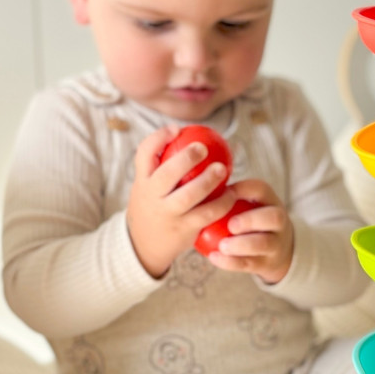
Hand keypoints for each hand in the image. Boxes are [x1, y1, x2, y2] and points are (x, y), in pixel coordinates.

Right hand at [126, 125, 236, 278]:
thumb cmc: (153, 206)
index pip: (144, 153)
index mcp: (143, 181)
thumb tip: (195, 137)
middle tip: (204, 147)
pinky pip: (206, 214)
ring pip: (188, 196)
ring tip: (222, 169)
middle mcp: (152, 196)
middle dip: (186, 158)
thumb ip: (163, 167)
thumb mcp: (148, 186)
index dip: (159, 138)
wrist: (143, 245)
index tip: (177, 129)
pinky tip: (231, 194)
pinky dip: (221, 203)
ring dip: (207, 181)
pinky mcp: (183, 229)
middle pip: (167, 173)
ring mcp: (168, 213)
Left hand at [207, 178, 293, 284]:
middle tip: (231, 225)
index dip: (244, 189)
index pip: (261, 189)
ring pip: (263, 244)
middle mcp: (278, 221)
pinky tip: (214, 257)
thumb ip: (229, 197)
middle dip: (250, 220)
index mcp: (270, 201)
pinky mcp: (267, 264)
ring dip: (241, 244)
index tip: (225, 192)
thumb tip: (195, 182)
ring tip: (222, 245)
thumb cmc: (252, 222)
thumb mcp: (249, 206)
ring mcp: (275, 244)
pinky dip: (231, 262)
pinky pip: (250, 264)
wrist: (279, 251)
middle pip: (273, 217)